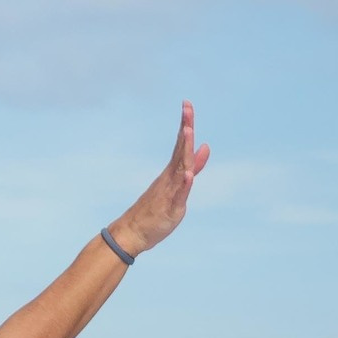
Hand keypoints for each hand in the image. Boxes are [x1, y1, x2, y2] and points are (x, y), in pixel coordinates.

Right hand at [110, 101, 210, 257]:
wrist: (132, 233)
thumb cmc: (155, 210)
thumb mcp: (179, 184)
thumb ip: (194, 165)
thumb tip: (205, 145)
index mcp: (172, 172)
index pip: (181, 144)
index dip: (186, 124)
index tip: (187, 104)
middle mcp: (170, 178)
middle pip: (180, 150)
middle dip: (185, 128)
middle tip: (187, 108)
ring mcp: (169, 192)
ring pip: (179, 168)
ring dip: (183, 150)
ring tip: (188, 131)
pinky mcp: (171, 208)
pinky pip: (178, 195)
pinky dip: (183, 184)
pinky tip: (188, 175)